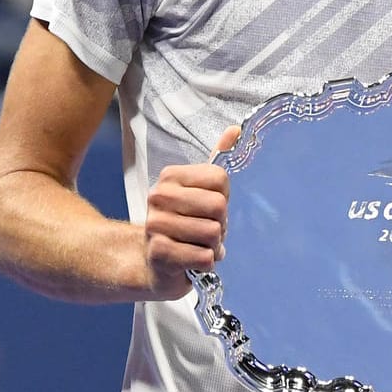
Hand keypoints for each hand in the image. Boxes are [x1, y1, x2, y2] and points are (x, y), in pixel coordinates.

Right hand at [142, 126, 239, 299]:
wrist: (154, 262)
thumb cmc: (185, 223)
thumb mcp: (201, 190)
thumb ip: (218, 159)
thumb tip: (236, 129)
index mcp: (171, 176)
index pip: (220, 179)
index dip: (223, 198)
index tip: (208, 208)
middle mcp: (158, 196)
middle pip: (219, 206)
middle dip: (220, 224)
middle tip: (204, 230)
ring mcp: (155, 224)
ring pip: (213, 233)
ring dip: (213, 245)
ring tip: (196, 245)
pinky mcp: (159, 253)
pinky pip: (205, 257)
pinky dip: (206, 262)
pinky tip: (191, 260)